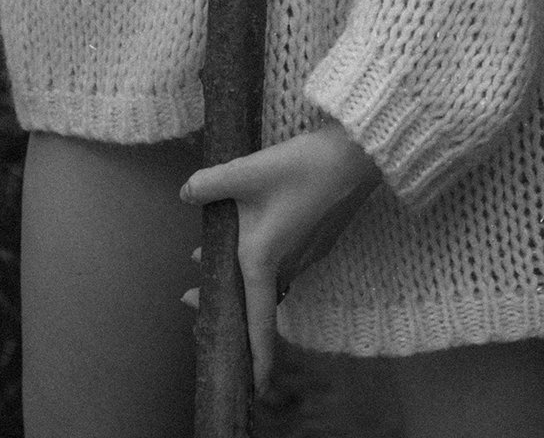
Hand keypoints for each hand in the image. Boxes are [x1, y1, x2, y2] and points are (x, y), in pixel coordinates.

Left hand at [179, 122, 381, 393]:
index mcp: (264, 258)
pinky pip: (283, 264)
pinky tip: (248, 233)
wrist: (357, 155)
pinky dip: (258, 261)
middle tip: (190, 296)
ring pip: (268, 279)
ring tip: (205, 256)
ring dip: (239, 277)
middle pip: (256, 300)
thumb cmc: (302, 167)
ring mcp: (307, 254)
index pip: (258, 322)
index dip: (257, 357)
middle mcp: (287, 265)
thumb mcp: (249, 171)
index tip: (255, 388)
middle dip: (223, 303)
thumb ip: (210, 183)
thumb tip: (186, 192)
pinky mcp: (319, 239)